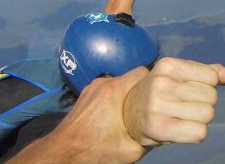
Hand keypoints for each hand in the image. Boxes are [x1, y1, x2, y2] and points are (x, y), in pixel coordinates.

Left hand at [11, 68, 147, 163]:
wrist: (62, 153)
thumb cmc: (95, 149)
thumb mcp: (130, 150)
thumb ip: (150, 137)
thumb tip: (162, 129)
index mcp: (115, 89)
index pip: (143, 71)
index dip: (154, 82)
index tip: (159, 95)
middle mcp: (103, 82)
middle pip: (131, 78)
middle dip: (140, 90)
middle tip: (147, 107)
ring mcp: (91, 87)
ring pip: (118, 84)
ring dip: (126, 95)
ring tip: (130, 112)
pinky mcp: (84, 95)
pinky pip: (106, 90)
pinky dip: (113, 98)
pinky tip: (113, 115)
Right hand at [124, 57, 224, 146]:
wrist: (128, 114)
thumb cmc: (162, 92)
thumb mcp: (182, 74)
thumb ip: (211, 72)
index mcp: (168, 65)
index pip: (211, 77)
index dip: (207, 86)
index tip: (189, 89)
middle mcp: (162, 83)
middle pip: (211, 97)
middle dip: (204, 103)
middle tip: (183, 106)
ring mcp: (158, 106)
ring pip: (207, 115)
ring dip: (200, 119)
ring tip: (181, 117)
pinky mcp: (158, 129)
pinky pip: (200, 133)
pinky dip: (196, 133)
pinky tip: (181, 129)